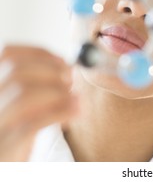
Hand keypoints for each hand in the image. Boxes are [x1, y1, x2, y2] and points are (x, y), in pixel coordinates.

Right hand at [0, 46, 77, 160]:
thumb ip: (40, 84)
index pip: (9, 55)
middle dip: (53, 71)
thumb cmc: (16, 132)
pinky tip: (77, 111)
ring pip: (24, 93)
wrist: (5, 168)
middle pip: (18, 71)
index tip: (64, 62)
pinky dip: (62, 112)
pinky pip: (34, 122)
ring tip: (74, 99)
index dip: (41, 54)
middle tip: (70, 81)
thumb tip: (68, 67)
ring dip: (59, 91)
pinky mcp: (6, 145)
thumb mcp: (24, 104)